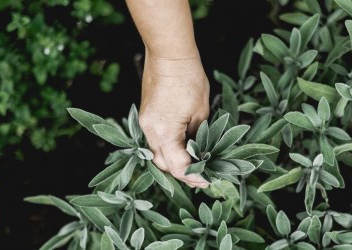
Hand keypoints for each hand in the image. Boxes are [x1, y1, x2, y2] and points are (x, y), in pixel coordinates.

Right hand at [139, 53, 209, 187]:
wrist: (169, 56)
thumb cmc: (188, 79)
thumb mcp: (201, 111)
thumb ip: (197, 135)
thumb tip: (197, 149)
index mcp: (164, 132)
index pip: (178, 166)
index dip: (194, 176)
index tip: (207, 180)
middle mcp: (149, 131)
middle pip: (163, 164)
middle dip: (182, 173)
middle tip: (201, 176)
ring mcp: (145, 124)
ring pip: (157, 154)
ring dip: (173, 162)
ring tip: (192, 164)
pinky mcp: (145, 117)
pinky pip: (154, 141)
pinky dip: (167, 148)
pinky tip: (181, 148)